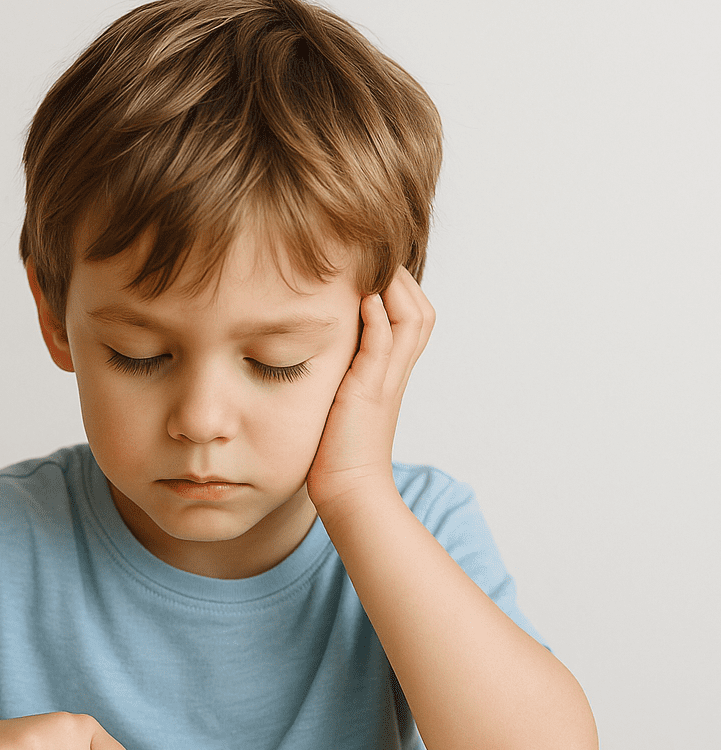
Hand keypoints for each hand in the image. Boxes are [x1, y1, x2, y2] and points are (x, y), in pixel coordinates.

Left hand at [306, 266, 434, 512]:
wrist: (348, 491)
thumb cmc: (338, 452)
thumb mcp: (343, 400)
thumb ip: (344, 373)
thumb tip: (327, 349)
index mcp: (390, 374)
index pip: (411, 318)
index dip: (399, 290)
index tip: (371, 268)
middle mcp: (394, 374)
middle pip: (421, 312)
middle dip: (402, 280)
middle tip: (376, 258)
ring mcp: (385, 382)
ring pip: (411, 321)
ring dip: (395, 290)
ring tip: (374, 269)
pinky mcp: (369, 392)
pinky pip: (383, 347)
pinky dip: (379, 320)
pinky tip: (366, 300)